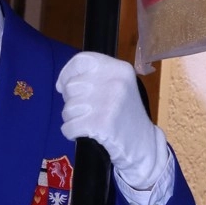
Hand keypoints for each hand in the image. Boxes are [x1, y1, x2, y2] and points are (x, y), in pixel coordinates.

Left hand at [56, 52, 167, 188]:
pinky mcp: (100, 124)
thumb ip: (95, 77)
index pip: (81, 61)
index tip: (64, 86)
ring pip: (68, 108)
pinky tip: (85, 133)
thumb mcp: (119, 85)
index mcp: (120, 69)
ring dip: (73, 118)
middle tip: (87, 110)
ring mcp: (108, 103)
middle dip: (72, 101)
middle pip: (71, 86)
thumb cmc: (126, 114)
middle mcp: (115, 82)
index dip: (67, 74)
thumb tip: (62, 83)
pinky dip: (71, 132)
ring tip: (89, 122)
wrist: (143, 144)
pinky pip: (69, 127)